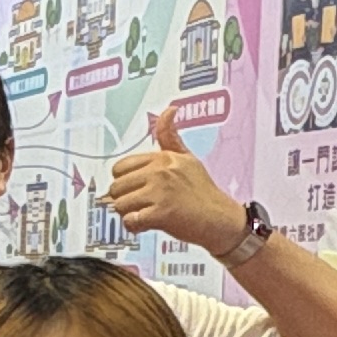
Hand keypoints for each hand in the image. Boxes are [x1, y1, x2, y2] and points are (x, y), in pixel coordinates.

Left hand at [101, 109, 240, 254]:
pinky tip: (147, 224)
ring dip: (129, 214)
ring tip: (145, 214)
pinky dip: (135, 226)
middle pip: (116, 187)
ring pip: (120, 205)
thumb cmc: (202, 191)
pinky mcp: (161, 213)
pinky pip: (130, 221)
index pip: (120, 167)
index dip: (124, 181)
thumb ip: (171, 136)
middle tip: (141, 205)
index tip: (137, 189)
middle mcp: (160, 172)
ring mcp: (160, 192)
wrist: (220, 219)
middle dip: (124, 199)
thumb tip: (169, 110)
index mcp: (163, 158)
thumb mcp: (187, 158)